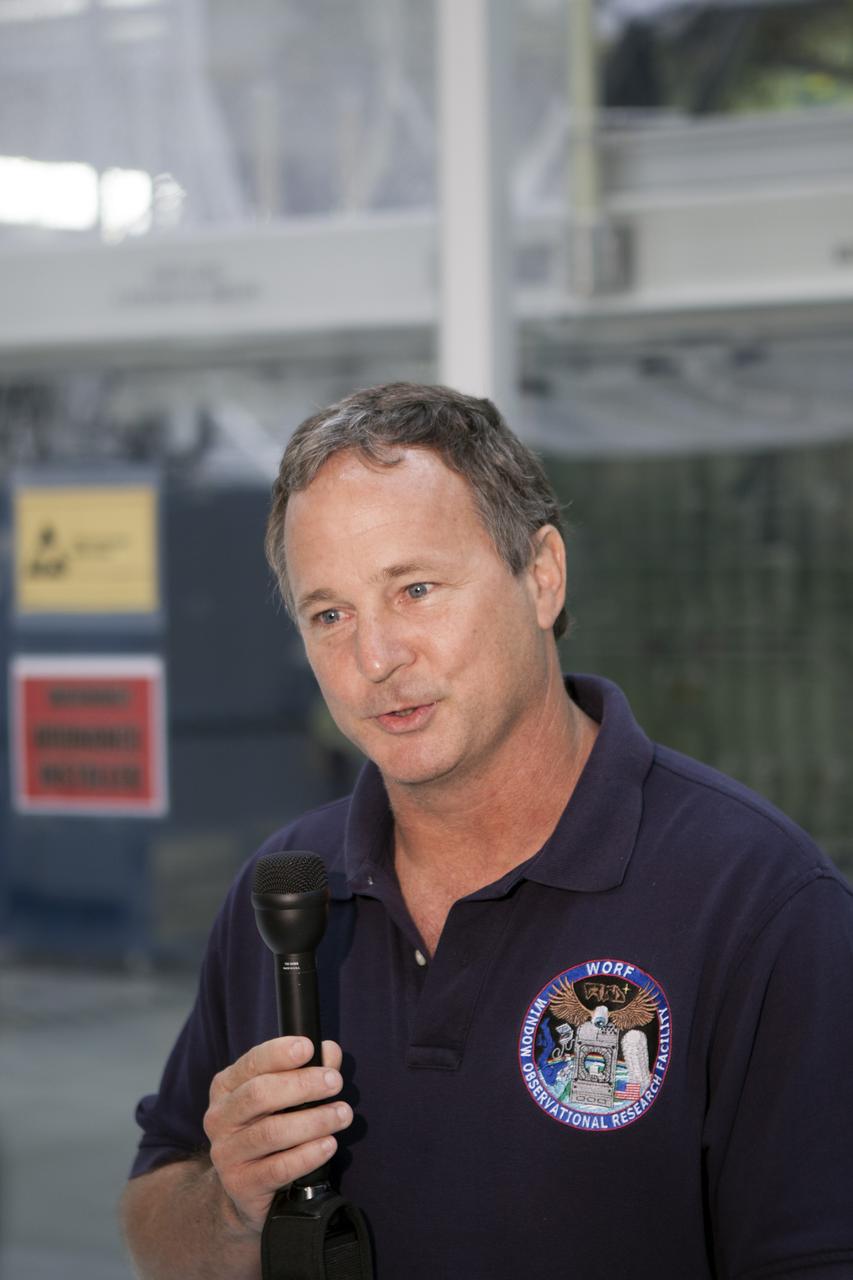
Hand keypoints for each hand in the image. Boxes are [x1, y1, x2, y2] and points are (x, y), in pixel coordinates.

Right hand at [203, 1036, 351, 1233]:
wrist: (246, 1186)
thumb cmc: (269, 1128)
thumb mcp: (282, 1096)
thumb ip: (306, 1070)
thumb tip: (330, 1052)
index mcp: (226, 1087)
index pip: (251, 1063)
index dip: (280, 1053)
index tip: (309, 1048)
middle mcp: (219, 1117)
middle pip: (259, 1094)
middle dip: (302, 1085)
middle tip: (335, 1083)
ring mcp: (226, 1153)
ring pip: (271, 1132)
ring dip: (314, 1121)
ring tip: (342, 1115)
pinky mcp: (241, 1184)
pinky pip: (278, 1168)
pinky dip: (308, 1155)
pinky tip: (329, 1145)